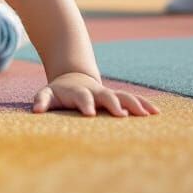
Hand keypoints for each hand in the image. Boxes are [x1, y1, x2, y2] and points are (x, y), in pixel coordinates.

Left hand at [33, 72, 157, 116]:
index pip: (81, 97)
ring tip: (146, 114)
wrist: (73, 78)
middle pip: (105, 95)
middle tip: (120, 114)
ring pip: (122, 96)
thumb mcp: (48, 94)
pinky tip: (156, 113)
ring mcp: (107, 94)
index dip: (85, 103)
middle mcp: (94, 91)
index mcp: (77, 92)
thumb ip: (41, 101)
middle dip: (113, 103)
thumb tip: (35, 112)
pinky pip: (132, 100)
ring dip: (133, 104)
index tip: (90, 114)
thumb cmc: (59, 93)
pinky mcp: (117, 98)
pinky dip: (143, 105)